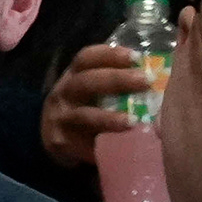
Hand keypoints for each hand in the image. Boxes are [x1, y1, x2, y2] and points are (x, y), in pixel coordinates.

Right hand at [37, 43, 153, 169]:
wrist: (47, 136)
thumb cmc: (80, 105)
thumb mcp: (89, 87)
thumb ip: (112, 79)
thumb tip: (154, 72)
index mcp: (73, 74)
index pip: (86, 58)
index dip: (110, 55)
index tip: (137, 57)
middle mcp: (64, 93)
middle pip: (87, 82)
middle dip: (117, 80)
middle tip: (146, 81)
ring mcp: (61, 119)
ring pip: (84, 116)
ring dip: (110, 118)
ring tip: (133, 121)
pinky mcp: (62, 143)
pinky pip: (83, 144)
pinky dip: (102, 145)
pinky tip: (120, 147)